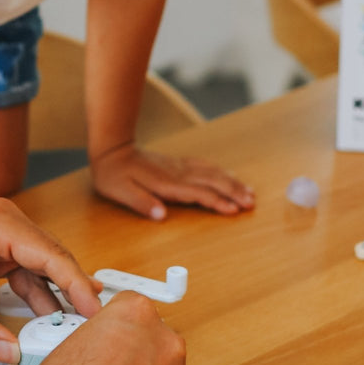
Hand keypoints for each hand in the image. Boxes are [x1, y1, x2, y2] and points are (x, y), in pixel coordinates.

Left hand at [0, 198, 101, 364]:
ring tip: (74, 325)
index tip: (97, 312)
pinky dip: (34, 289)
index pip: (52, 255)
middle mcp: (3, 218)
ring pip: (39, 262)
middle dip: (72, 291)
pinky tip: (46, 315)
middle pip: (51, 256)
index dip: (78, 286)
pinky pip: (23, 265)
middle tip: (94, 324)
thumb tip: (11, 355)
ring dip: (54, 293)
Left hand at [90, 142, 253, 220]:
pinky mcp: (177, 163)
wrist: (111, 149)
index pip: (198, 193)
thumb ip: (142, 203)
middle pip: (212, 181)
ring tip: (249, 192)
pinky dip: (221, 171)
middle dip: (234, 192)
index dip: (217, 202)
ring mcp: (179, 167)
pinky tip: (229, 175)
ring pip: (212, 172)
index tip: (234, 210)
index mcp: (166, 184)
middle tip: (251, 203)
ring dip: (232, 182)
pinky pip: (205, 165)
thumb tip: (161, 215)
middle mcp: (177, 173)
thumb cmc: (113, 174)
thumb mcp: (120, 192)